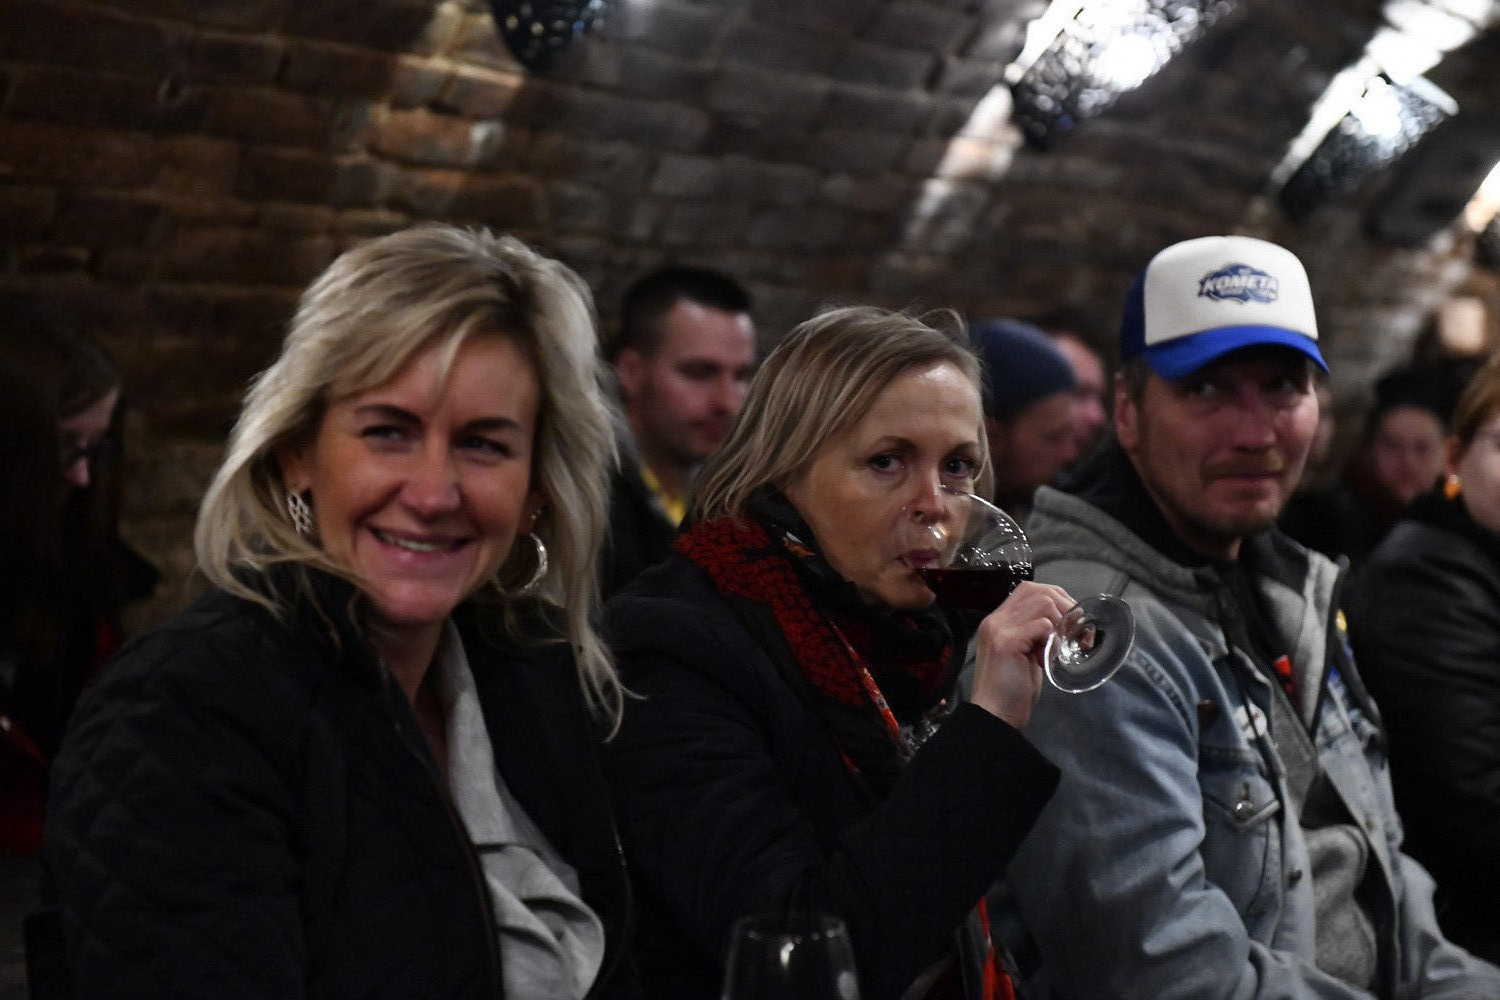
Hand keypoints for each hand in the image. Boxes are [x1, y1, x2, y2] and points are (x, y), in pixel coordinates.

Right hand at [968, 580, 1074, 728]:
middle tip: (1076, 633)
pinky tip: (1050, 657)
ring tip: (1061, 647)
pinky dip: (1053, 638)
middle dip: (1065, 607)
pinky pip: (1042, 625)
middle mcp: (996, 619)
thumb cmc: (1011, 690)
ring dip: (1061, 623)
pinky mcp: (1006, 643)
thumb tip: (1064, 624)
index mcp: (998, 620)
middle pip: (1038, 591)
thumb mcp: (1025, 655)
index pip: (1029, 590)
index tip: (1071, 621)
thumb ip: (1036, 636)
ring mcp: (999, 629)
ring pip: (1042, 603)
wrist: (994, 716)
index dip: (1057, 599)